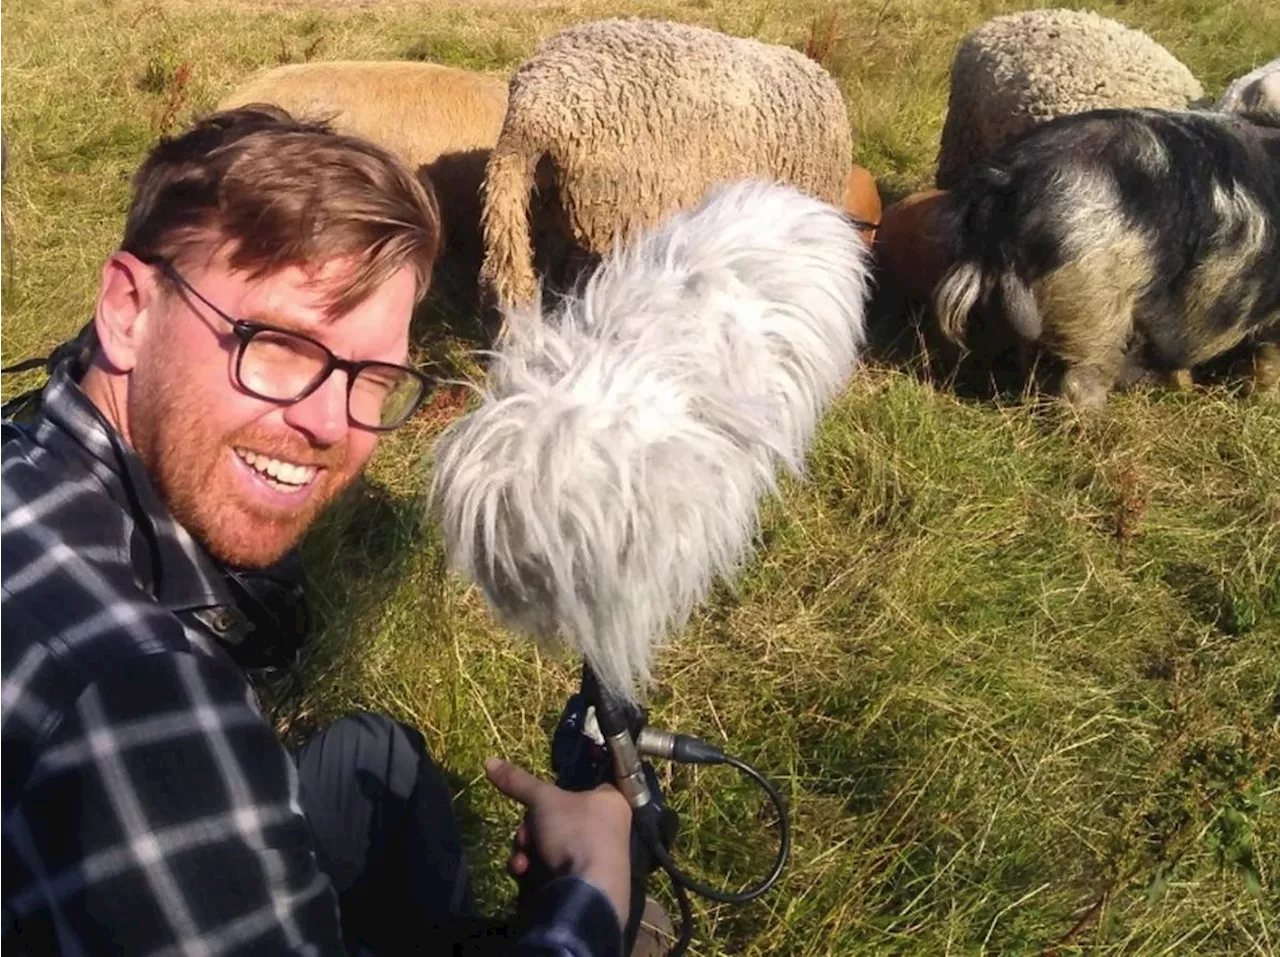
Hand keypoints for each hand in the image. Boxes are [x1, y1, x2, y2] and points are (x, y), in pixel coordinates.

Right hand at [484, 757, 632, 927]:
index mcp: (610, 800)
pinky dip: (535, 868)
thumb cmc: (576, 833)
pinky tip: (525, 873)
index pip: (581, 784)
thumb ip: (518, 781)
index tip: (536, 800)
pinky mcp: (583, 880)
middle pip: (557, 817)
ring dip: (528, 850)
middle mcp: (608, 826)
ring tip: (523, 860)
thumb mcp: (543, 800)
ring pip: (551, 842)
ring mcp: (596, 856)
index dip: (555, 791)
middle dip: (531, 829)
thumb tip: (490, 761)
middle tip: (526, 836)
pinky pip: (554, 866)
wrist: (588, 892)